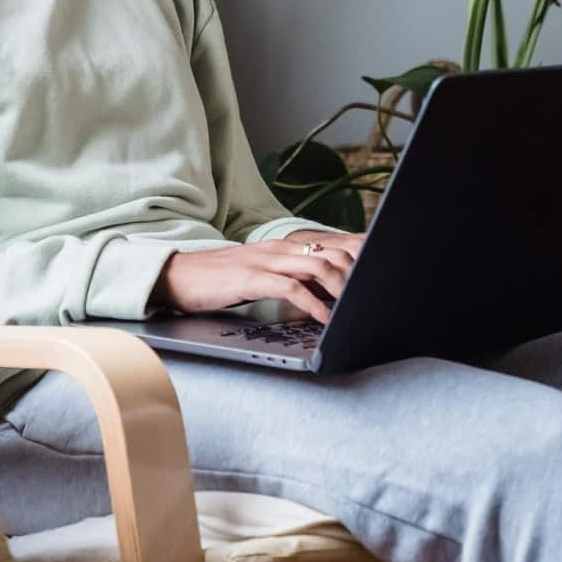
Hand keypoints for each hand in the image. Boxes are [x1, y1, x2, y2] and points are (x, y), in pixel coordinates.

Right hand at [151, 231, 361, 323]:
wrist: (179, 275)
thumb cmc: (220, 280)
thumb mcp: (261, 275)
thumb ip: (291, 280)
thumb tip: (322, 295)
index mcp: (283, 248)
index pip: (331, 243)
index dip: (359, 254)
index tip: (382, 268)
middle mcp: (278, 249)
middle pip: (331, 251)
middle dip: (358, 271)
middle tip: (375, 292)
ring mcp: (265, 261)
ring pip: (316, 265)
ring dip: (341, 286)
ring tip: (357, 304)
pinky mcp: (251, 277)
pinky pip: (291, 287)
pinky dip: (313, 303)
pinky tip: (325, 317)